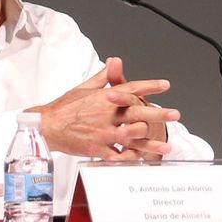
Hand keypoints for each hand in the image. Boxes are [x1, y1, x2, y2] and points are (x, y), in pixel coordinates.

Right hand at [30, 57, 179, 159]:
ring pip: (131, 137)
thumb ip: (104, 77)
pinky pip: (117, 155)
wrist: (46, 126)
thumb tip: (115, 61)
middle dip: (157, 114)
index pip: (130, 88)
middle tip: (175, 114)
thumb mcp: (84, 88)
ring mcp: (102, 132)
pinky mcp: (97, 148)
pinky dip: (129, 158)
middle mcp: (106, 114)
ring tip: (166, 146)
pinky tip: (142, 160)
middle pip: (136, 113)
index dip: (149, 86)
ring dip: (150, 142)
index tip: (165, 86)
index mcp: (104, 97)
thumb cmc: (64, 107)